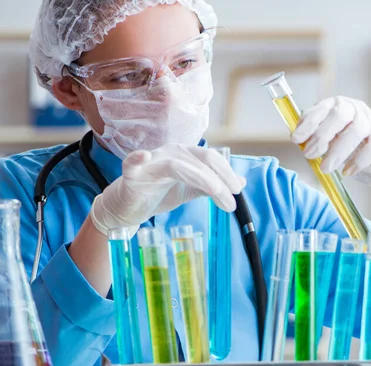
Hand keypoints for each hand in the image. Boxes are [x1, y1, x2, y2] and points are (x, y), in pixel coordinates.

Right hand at [90, 144, 244, 235]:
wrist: (129, 208)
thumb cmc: (159, 194)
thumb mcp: (190, 191)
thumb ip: (212, 187)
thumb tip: (241, 183)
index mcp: (185, 154)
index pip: (211, 158)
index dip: (227, 173)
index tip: (237, 192)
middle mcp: (170, 152)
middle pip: (200, 160)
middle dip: (220, 179)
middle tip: (232, 201)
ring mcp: (151, 161)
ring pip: (178, 165)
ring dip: (201, 178)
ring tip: (216, 192)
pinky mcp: (132, 173)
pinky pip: (132, 162)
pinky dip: (137, 158)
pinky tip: (144, 156)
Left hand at [291, 96, 370, 186]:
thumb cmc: (342, 143)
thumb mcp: (325, 137)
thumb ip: (312, 136)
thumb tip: (297, 139)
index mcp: (335, 105)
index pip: (321, 109)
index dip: (308, 123)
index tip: (295, 139)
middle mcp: (353, 108)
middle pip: (340, 115)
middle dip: (322, 136)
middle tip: (309, 155)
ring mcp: (370, 120)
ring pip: (357, 131)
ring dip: (338, 152)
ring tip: (325, 168)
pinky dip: (358, 161)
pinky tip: (347, 172)